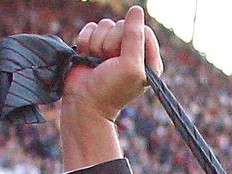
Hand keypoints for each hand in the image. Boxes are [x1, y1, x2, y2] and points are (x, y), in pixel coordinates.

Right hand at [58, 5, 161, 168]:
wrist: (83, 104)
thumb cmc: (110, 90)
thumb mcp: (130, 65)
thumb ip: (135, 36)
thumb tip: (136, 10)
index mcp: (148, 59)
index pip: (143, 30)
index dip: (130, 39)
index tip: (124, 57)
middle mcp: (130, 52)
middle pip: (122, 25)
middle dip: (111, 43)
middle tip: (108, 64)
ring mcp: (111, 48)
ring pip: (105, 25)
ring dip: (97, 44)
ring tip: (98, 64)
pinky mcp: (93, 45)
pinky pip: (90, 28)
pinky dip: (86, 43)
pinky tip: (87, 58)